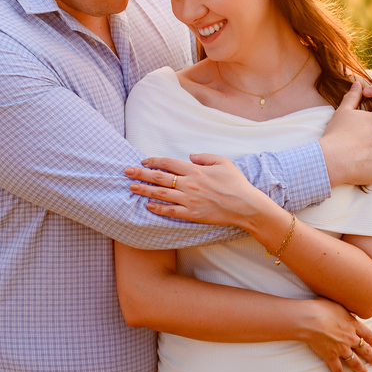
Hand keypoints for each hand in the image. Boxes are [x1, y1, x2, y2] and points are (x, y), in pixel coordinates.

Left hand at [124, 153, 271, 229]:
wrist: (245, 205)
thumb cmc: (236, 183)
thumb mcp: (223, 162)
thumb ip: (204, 157)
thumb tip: (190, 156)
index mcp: (195, 170)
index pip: (168, 163)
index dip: (154, 161)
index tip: (143, 161)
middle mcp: (189, 184)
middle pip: (159, 178)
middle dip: (141, 174)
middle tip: (126, 171)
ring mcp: (189, 200)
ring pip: (161, 194)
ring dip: (144, 190)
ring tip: (132, 188)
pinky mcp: (191, 214)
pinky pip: (170, 211)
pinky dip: (158, 208)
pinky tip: (148, 206)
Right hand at [297, 298, 371, 371]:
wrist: (310, 319)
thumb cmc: (321, 307)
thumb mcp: (337, 303)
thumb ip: (344, 308)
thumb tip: (347, 306)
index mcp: (352, 325)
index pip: (367, 334)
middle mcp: (350, 338)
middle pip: (365, 350)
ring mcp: (341, 349)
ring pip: (354, 362)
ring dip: (360, 369)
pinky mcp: (330, 356)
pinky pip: (337, 369)